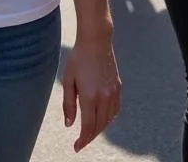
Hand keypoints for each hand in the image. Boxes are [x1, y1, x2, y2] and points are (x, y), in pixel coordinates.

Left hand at [62, 35, 120, 151]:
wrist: (96, 40)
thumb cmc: (79, 58)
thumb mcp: (68, 80)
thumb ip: (68, 104)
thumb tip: (69, 124)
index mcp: (90, 96)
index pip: (88, 127)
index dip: (82, 140)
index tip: (76, 147)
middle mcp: (104, 97)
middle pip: (98, 126)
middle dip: (89, 137)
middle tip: (81, 142)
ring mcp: (113, 93)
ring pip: (108, 120)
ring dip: (99, 129)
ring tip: (90, 131)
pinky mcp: (118, 87)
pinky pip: (115, 110)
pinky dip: (109, 118)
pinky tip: (102, 118)